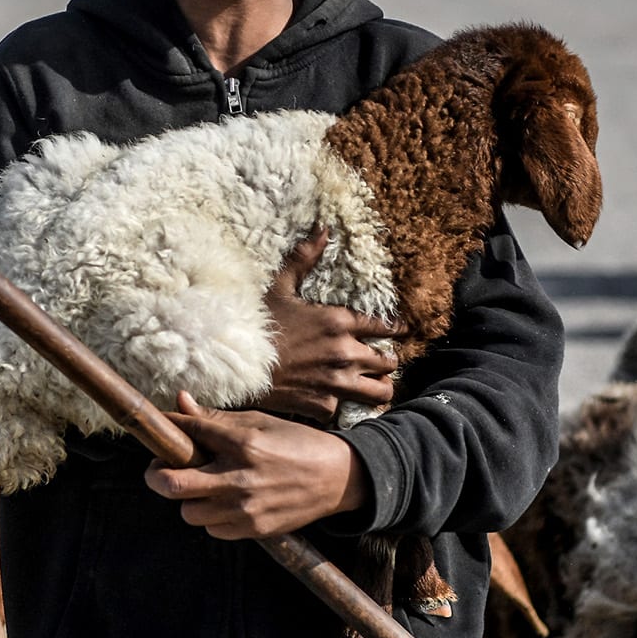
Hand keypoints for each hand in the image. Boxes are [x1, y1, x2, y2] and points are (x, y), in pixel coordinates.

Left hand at [145, 394, 370, 539]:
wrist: (336, 478)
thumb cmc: (295, 443)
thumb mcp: (258, 423)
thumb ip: (215, 419)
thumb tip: (180, 401)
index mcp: (242, 443)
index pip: (187, 434)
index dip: (168, 428)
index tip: (161, 428)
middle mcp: (240, 478)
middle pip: (171, 484)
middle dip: (155, 475)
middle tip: (158, 468)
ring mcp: (246, 508)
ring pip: (188, 512)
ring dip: (187, 499)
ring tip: (200, 486)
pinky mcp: (254, 530)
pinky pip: (212, 530)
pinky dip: (210, 517)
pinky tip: (223, 502)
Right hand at [254, 228, 401, 422]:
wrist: (234, 365)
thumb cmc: (256, 325)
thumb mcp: (279, 287)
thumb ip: (304, 258)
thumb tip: (323, 229)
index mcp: (339, 322)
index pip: (384, 326)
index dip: (396, 329)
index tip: (402, 331)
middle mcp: (345, 353)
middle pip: (389, 362)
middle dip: (388, 361)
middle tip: (382, 361)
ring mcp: (336, 383)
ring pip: (380, 391)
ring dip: (379, 387)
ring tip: (374, 385)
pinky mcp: (324, 405)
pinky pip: (346, 409)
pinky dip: (342, 406)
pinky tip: (337, 400)